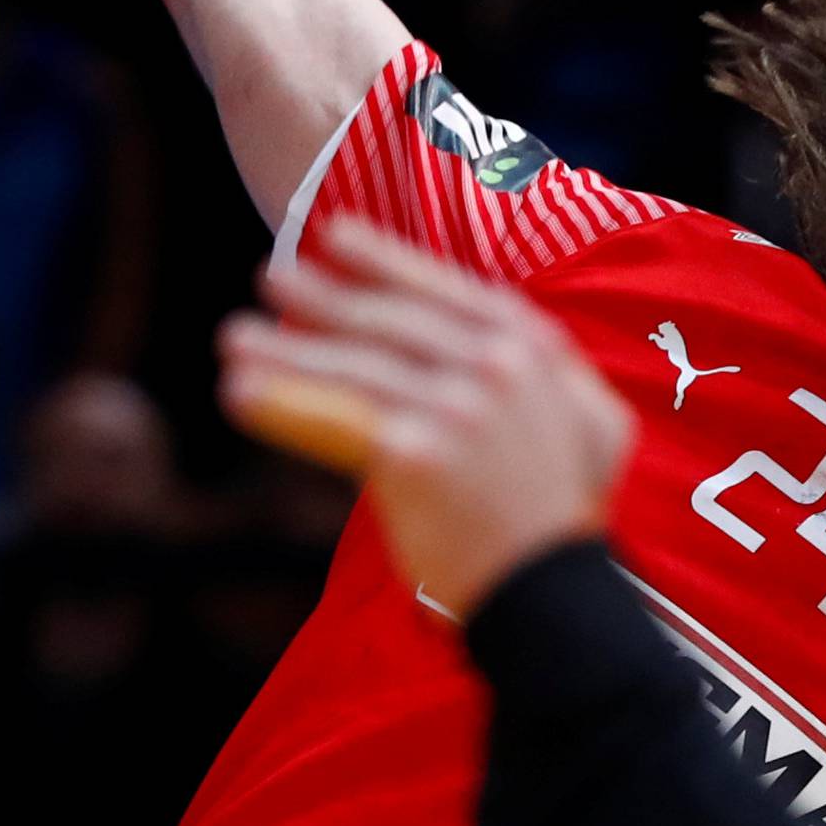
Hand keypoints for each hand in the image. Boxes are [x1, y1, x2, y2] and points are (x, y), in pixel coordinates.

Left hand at [217, 218, 636, 614]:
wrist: (555, 591)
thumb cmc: (567, 514)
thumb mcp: (590, 424)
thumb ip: (550, 375)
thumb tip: (498, 341)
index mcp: (538, 349)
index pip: (448, 288)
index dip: (387, 259)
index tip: (336, 235)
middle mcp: (499, 366)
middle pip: (392, 321)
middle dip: (326, 296)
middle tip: (271, 277)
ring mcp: (457, 406)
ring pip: (354, 366)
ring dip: (286, 351)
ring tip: (235, 340)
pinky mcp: (414, 454)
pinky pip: (334, 421)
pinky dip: (283, 406)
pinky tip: (241, 394)